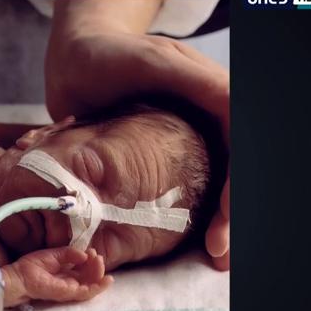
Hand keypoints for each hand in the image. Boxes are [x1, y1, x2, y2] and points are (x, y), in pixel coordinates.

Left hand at [3, 247, 113, 304]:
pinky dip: (97, 287)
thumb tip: (85, 254)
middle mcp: (71, 282)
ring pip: (92, 285)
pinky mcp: (67, 294)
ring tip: (101, 262)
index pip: (85, 268)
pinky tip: (105, 279)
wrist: (20, 276)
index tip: (92, 250)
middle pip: (91, 277)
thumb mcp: (55, 254)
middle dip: (97, 266)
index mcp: (68, 272)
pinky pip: (86, 293)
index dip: (91, 260)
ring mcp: (70, 289)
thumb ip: (70, 253)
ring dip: (99, 274)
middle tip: (98, 256)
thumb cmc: (33, 266)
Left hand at [46, 29, 230, 269]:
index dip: (235, 185)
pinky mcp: (159, 157)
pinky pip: (184, 190)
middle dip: (229, 214)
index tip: (225, 216)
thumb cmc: (108, 54)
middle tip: (220, 252)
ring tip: (214, 255)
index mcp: (211, 94)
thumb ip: (193, 81)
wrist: (72, 62)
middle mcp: (205, 119)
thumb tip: (233, 105)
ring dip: (215, 221)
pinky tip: (186, 242)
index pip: (237, 142)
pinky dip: (188, 218)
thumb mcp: (152, 62)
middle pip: (231, 170)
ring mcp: (186, 139)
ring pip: (212, 185)